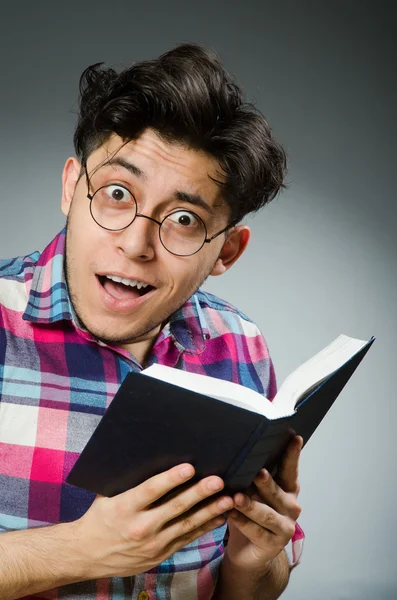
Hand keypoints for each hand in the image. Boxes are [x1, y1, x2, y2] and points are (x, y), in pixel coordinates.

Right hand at [72, 463, 233, 579]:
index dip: (171, 479)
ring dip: (209, 511)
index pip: (151, 490)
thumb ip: (128, 479)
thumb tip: (149, 453)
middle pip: (175, 507)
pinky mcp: (160, 554)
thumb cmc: (99, 517)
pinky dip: (204, 527)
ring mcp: (152, 544)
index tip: (189, 468)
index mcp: (124, 507)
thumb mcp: (107, 495)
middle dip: (199, 493)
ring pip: (186, 524)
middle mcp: (140, 527)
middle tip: (218, 481)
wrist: (86, 554)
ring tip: (227, 499)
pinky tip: (219, 516)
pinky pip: (187, 538)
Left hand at [225, 435, 302, 572]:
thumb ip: (251, 475)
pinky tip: (230, 515)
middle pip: (277, 491)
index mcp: (288, 489)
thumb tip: (237, 449)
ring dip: (251, 505)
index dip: (292, 455)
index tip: (294, 438)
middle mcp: (291, 506)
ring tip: (236, 497)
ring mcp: (285, 527)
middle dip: (266, 482)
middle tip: (258, 472)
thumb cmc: (249, 512)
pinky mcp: (273, 544)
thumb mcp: (252, 491)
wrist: (247, 550)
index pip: (290, 469)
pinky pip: (256, 532)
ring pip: (266, 514)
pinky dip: (242, 522)